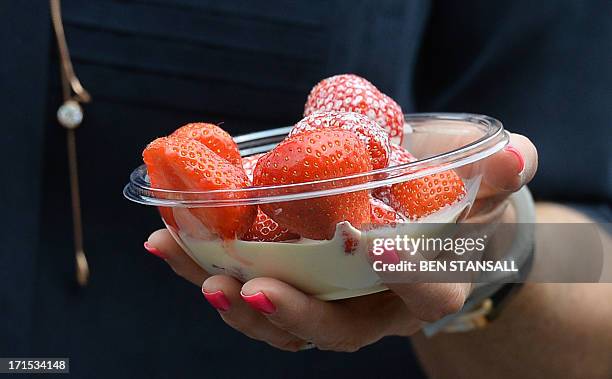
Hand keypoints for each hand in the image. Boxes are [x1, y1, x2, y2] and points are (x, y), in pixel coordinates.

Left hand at [144, 133, 536, 351]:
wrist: (422, 220)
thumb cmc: (453, 205)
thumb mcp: (485, 187)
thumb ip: (502, 175)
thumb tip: (516, 153)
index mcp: (426, 286)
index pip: (424, 293)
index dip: (405, 277)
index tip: (378, 250)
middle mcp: (372, 308)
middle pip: (332, 329)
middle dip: (289, 314)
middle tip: (245, 288)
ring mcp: (327, 300)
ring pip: (279, 321)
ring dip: (228, 297)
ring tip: (182, 261)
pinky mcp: (290, 282)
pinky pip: (249, 288)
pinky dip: (207, 269)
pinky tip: (169, 243)